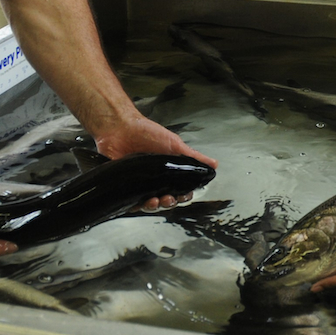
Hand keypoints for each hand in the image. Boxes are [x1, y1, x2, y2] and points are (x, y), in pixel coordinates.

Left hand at [93, 115, 217, 211]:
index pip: (180, 191)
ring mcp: (140, 184)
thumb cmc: (147, 133)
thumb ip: (193, 157)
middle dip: (169, 203)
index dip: (184, 196)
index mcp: (169, 173)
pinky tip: (139, 203)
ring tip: (153, 201)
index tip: (184, 195)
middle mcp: (155, 181)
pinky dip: (136, 206)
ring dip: (153, 206)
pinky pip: (131, 203)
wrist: (121, 127)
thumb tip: (214, 164)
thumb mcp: (174, 145)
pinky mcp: (125, 187)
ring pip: (149, 204)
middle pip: (165, 201)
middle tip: (168, 198)